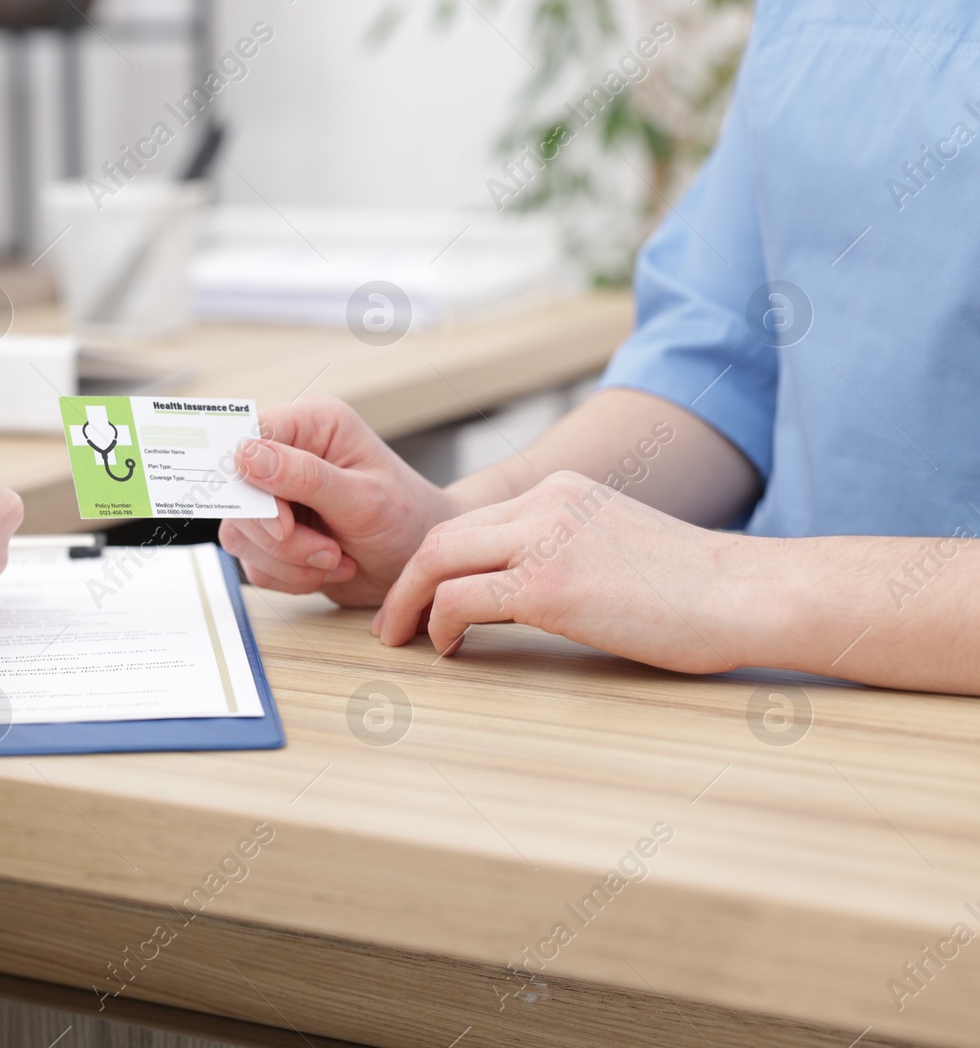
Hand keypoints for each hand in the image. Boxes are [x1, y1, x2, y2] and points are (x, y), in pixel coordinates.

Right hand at [219, 395, 455, 605]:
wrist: (416, 563)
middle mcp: (286, 454)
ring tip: (335, 559)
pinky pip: (253, 563)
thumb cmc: (407, 518)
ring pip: (240, 534)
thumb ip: (306, 477)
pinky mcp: (270, 534)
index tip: (282, 523)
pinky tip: (327, 567)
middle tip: (328, 551)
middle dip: (281, 538)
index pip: (251, 437)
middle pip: (238, 494)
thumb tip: (247, 456)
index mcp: (312, 424)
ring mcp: (274, 496)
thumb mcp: (364, 498)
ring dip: (288, 561)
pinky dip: (290, 577)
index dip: (252, 482)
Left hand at [373, 470, 753, 672]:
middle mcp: (546, 503)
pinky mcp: (550, 584)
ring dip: (409, 603)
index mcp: (562, 491)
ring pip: (438, 560)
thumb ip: (569, 549)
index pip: (473, 521)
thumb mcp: (618, 545)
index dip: (435, 561)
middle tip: (390, 622)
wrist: (749, 593)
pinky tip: (447, 647)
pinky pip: (462, 599)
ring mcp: (546, 540)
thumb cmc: (696, 589)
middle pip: (441, 535)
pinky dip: (439, 624)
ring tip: (401, 639)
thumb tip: (529, 590)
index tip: (419, 596)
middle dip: (405, 580)